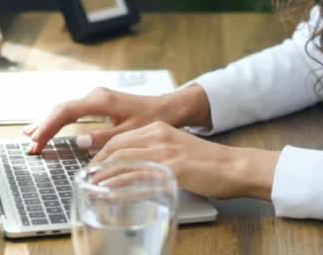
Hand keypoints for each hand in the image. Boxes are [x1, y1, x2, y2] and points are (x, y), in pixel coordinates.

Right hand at [23, 85, 209, 154]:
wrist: (168, 107)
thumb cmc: (153, 118)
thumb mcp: (130, 133)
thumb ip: (104, 138)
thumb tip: (79, 142)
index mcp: (101, 101)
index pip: (66, 112)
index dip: (49, 127)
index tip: (37, 142)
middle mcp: (96, 96)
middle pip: (60, 109)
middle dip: (43, 126)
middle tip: (30, 146)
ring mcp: (96, 98)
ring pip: (64, 109)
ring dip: (48, 123)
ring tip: (32, 138)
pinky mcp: (98, 103)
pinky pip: (72, 110)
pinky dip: (58, 120)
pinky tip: (48, 128)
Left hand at [88, 121, 278, 200]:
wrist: (234, 167)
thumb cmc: (209, 164)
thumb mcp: (178, 152)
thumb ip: (157, 155)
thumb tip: (136, 170)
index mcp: (159, 130)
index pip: (121, 138)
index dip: (103, 152)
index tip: (93, 166)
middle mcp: (159, 136)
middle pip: (117, 147)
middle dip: (97, 163)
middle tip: (87, 177)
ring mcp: (165, 151)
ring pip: (123, 160)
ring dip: (104, 175)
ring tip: (91, 187)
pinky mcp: (172, 168)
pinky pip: (138, 176)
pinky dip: (120, 186)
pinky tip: (111, 193)